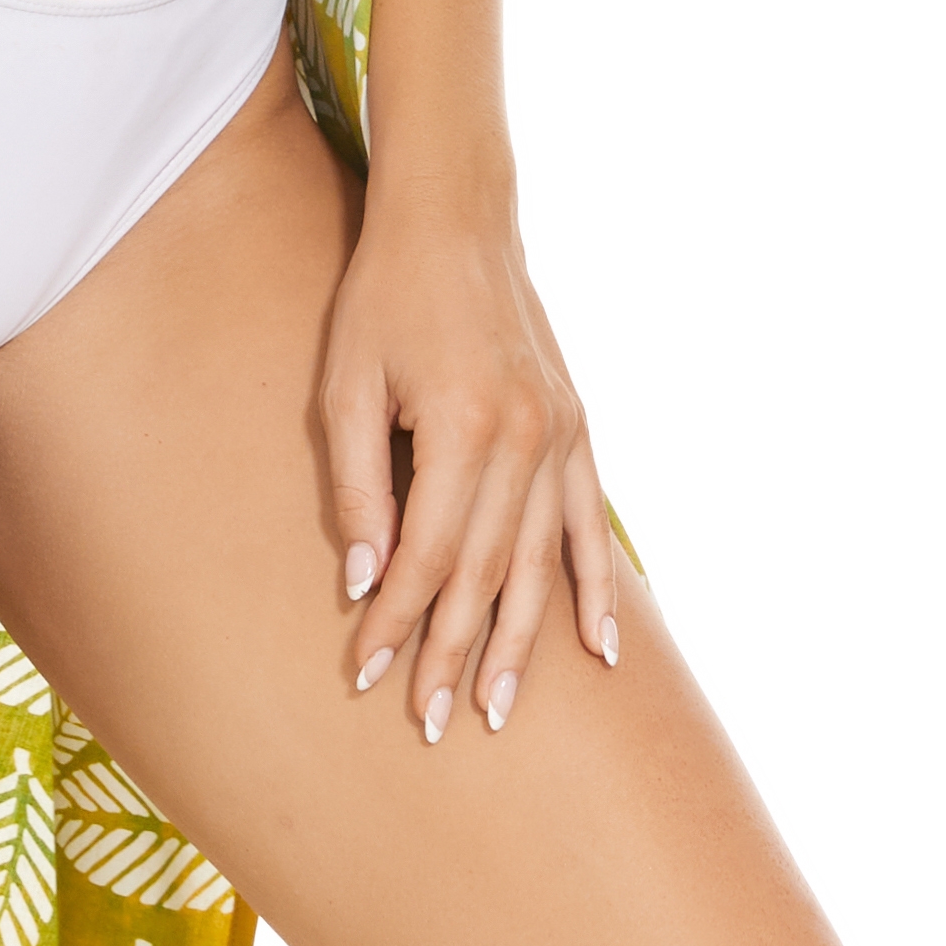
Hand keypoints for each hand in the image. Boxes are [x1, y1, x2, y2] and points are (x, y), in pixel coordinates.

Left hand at [316, 167, 620, 746]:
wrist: (456, 221)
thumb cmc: (385, 300)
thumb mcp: (345, 387)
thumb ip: (357, 487)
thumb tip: (364, 583)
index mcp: (462, 426)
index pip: (426, 556)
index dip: (395, 622)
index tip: (367, 676)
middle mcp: (525, 438)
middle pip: (486, 574)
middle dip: (454, 654)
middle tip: (434, 723)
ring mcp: (561, 435)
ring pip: (542, 563)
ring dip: (520, 642)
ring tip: (497, 708)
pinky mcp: (578, 428)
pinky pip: (592, 526)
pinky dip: (596, 590)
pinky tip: (599, 651)